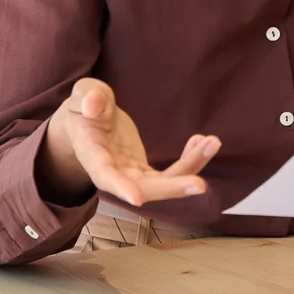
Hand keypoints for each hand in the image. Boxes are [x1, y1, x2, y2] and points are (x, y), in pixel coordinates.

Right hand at [38, 78, 220, 206]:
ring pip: (162, 183)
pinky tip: (203, 142)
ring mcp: (130, 174)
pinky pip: (170, 174)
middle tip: (200, 184)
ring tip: (212, 143)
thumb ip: (87, 97)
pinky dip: (189, 160)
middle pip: (142, 188)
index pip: (104, 175)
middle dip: (171, 188)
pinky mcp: (144, 172)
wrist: (85, 123)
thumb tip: (92, 105)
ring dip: (189, 168)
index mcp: (91, 153)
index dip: (120, 187)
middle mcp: (112, 171)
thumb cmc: (82, 106)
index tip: (137, 198)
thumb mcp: (81, 94)